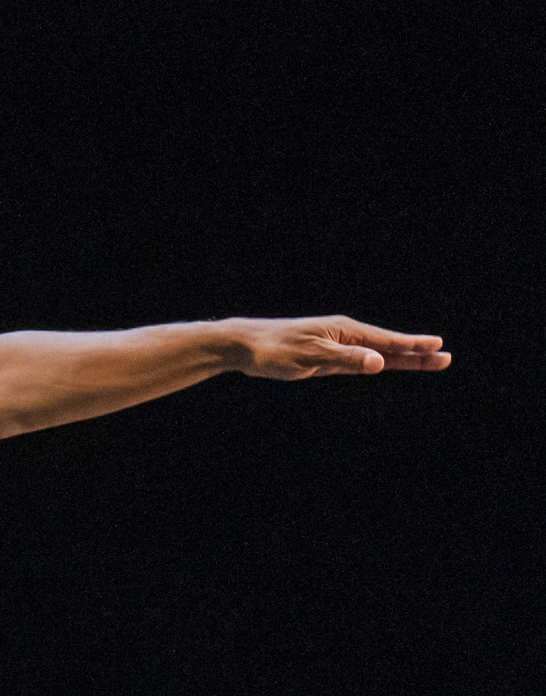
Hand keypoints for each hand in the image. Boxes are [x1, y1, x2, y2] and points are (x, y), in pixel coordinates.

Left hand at [231, 315, 449, 379]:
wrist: (249, 347)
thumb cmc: (277, 349)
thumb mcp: (312, 356)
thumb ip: (347, 359)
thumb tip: (380, 362)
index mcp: (346, 331)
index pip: (386, 341)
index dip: (413, 346)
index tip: (437, 346)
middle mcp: (346, 337)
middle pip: (389, 348)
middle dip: (417, 354)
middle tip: (446, 358)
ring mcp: (338, 348)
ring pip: (377, 356)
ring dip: (402, 359)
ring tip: (428, 362)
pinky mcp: (327, 360)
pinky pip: (360, 363)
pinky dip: (378, 364)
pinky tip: (390, 365)